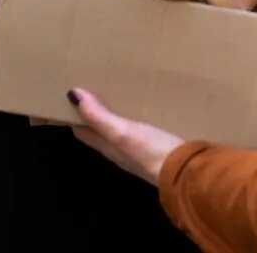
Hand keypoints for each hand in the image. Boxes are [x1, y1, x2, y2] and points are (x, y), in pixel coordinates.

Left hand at [67, 89, 184, 185]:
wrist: (184, 171)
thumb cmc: (149, 151)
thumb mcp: (121, 132)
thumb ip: (98, 116)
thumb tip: (71, 95)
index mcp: (108, 147)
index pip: (83, 131)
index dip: (75, 114)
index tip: (72, 94)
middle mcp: (120, 151)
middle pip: (101, 130)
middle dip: (95, 111)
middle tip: (95, 85)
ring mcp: (139, 150)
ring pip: (121, 130)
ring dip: (116, 113)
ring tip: (118, 90)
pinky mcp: (157, 147)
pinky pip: (140, 129)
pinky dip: (136, 116)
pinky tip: (144, 105)